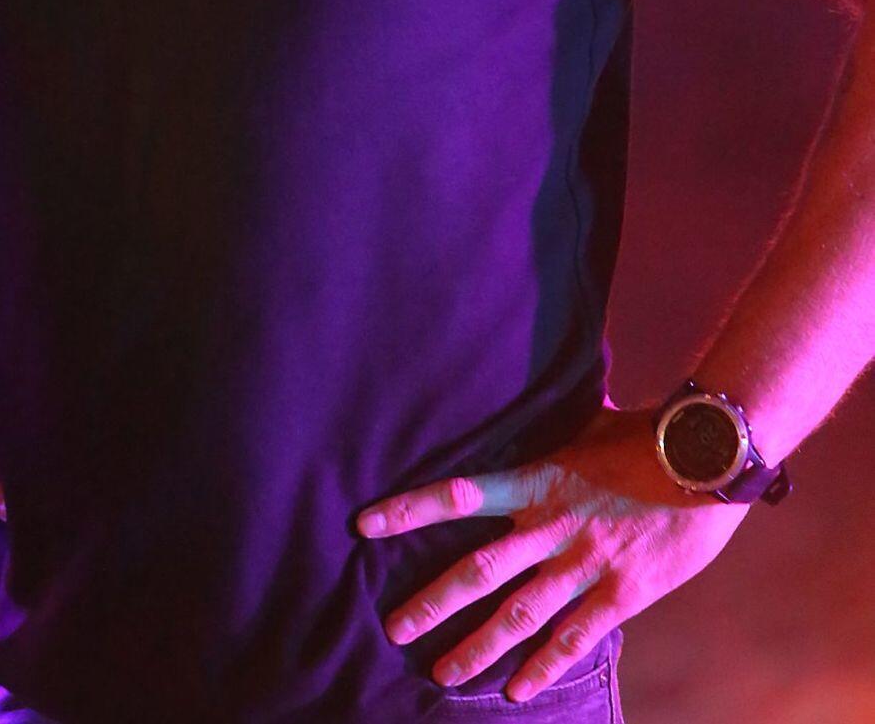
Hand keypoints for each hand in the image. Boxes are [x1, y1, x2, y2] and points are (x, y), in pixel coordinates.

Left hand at [356, 404, 749, 701]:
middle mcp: (551, 525)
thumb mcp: (593, 421)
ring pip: (519, 614)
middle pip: (478, 570)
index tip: (366, 524)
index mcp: (537, 479)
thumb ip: (561, 424)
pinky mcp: (622, 592)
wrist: (709, 458)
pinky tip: (516, 691)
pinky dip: (543, 667)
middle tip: (393, 628)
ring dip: (478, 647)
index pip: (459, 494)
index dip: (411, 509)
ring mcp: (584, 563)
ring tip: (443, 673)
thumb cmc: (650, 435)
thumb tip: (541, 386)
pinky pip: (574, 638)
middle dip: (432, 602)